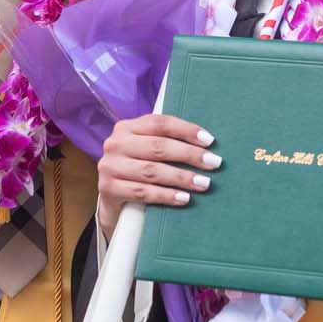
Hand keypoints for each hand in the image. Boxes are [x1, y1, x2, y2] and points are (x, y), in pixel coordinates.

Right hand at [96, 113, 220, 237]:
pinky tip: (184, 198)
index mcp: (126, 127)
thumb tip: (206, 144)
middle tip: (214, 163)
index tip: (210, 140)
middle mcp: (115, 144)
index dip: (186, 130)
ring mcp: (109, 166)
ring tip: (204, 183)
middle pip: (158, 146)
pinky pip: (143, 192)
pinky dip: (166, 195)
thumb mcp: (145, 150)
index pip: (160, 123)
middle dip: (189, 155)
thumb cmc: (137, 169)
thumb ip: (165, 142)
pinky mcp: (108, 188)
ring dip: (182, 177)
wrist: (110, 198)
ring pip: (152, 171)